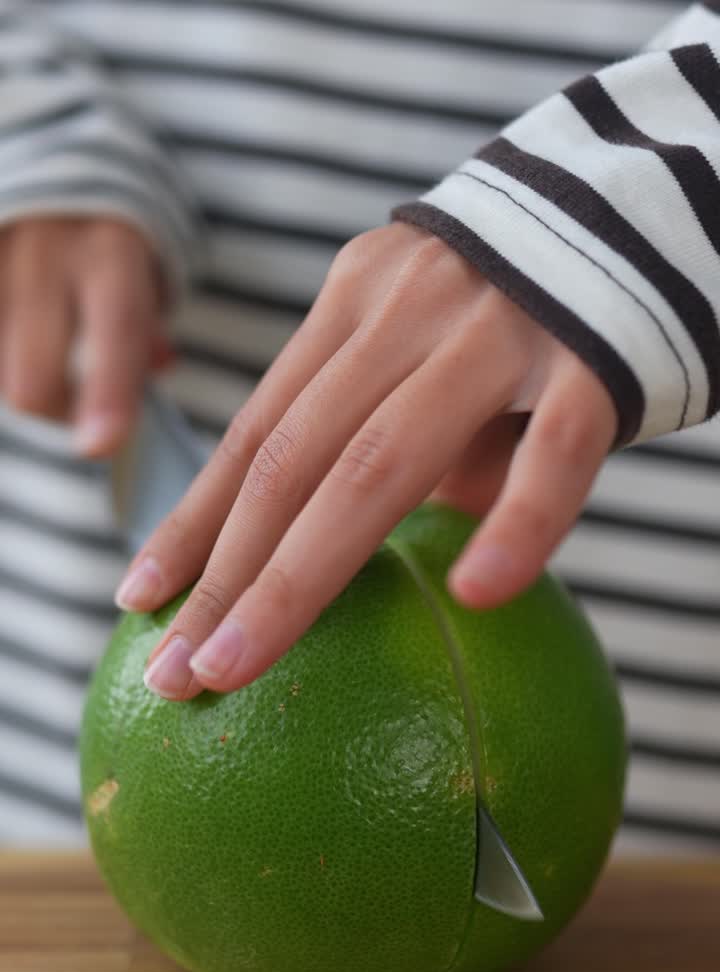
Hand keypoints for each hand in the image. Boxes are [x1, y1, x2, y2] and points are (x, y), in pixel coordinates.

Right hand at [0, 215, 165, 455]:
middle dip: (58, 413)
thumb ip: (145, 327)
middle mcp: (44, 253)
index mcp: (110, 252)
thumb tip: (158, 369)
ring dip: (18, 383)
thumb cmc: (101, 235)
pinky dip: (0, 358)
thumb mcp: (139, 268)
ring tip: (41, 353)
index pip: (115, 335)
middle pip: (33, 380)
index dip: (108, 396)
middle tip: (76, 405)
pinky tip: (16, 340)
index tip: (99, 446)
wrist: (45, 155)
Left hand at [115, 222, 616, 699]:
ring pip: (381, 461)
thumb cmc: (530, 308)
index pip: (258, 430)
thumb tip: (367, 553)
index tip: (143, 600)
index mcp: (357, 303)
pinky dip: (518, 522)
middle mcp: (407, 307)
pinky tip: (475, 592)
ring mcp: (496, 327)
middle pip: (292, 458)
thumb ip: (394, 440)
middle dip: (222, 573)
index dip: (195, 519)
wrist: (648, 198)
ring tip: (240, 665)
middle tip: (176, 669)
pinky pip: (554, 450)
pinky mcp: (591, 355)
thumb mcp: (434, 354)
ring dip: (298, 575)